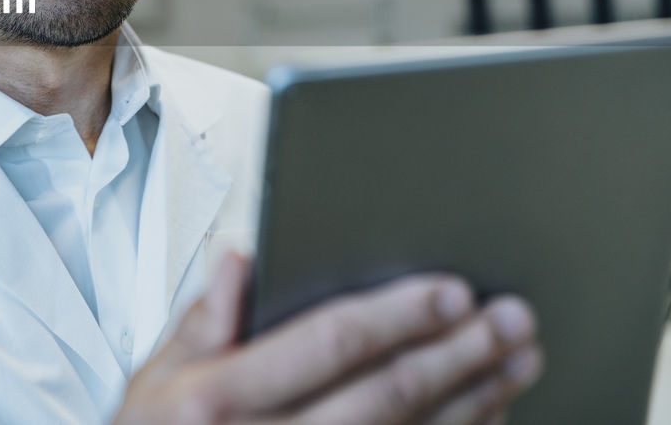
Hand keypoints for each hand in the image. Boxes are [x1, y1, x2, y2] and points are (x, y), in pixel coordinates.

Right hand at [114, 254, 542, 424]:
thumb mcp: (153, 380)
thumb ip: (202, 321)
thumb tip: (243, 261)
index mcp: (218, 399)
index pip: (327, 345)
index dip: (397, 315)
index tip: (451, 290)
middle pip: (386, 395)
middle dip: (458, 353)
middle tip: (510, 320)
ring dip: (474, 400)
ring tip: (516, 361)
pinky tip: (485, 416)